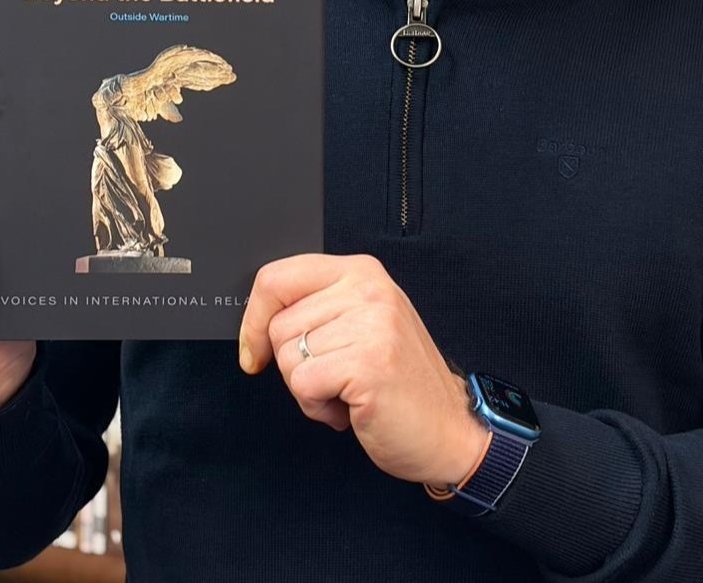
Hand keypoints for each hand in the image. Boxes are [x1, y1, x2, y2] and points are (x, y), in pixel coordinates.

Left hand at [238, 253, 486, 488]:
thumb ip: (318, 308)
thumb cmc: (398, 382)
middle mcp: (367, 289)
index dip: (253, 318)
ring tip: (348, 391)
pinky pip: (303, 385)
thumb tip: (255, 318)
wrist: (448, 429)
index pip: (276, 277)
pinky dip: (317, 408)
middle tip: (335, 378)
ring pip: (287, 357)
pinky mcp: (369, 363)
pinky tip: (350, 407)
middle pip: (278, 325)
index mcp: (360, 272)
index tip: (256, 350)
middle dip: (293, 365)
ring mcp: (372, 324)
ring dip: (308, 390)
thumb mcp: (360, 324)